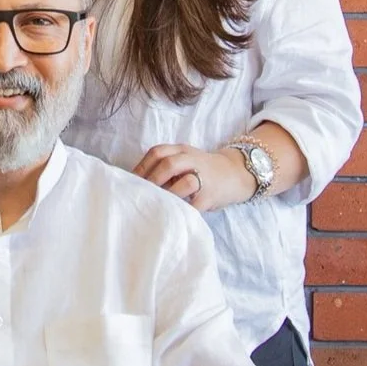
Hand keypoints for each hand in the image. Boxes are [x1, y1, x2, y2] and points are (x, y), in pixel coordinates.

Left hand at [132, 143, 256, 212]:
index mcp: (182, 150)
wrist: (236, 174)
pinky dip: (182, 210)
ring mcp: (204, 177)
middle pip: (168, 164)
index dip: (141, 166)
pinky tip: (171, 215)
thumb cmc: (202, 170)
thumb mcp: (185, 160)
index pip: (157, 152)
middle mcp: (193, 160)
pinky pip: (195, 204)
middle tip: (140, 194)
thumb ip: (165, 166)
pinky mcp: (211, 196)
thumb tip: (137, 184)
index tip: (130, 181)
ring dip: (168, 194)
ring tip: (155, 204)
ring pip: (185, 183)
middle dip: (151, 180)